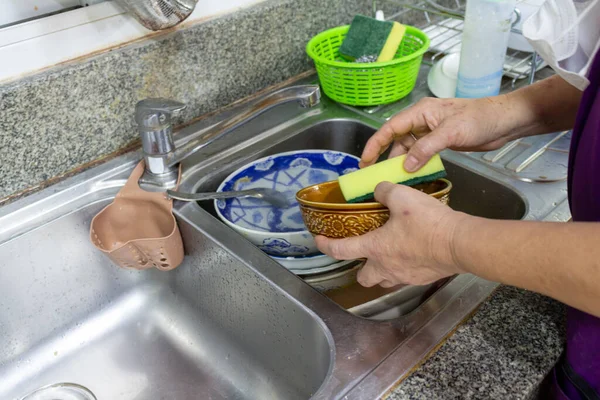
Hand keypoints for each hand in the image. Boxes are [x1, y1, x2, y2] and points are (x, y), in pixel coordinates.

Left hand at [315, 182, 466, 287]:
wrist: (459, 244)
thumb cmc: (428, 223)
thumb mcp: (402, 197)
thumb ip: (385, 191)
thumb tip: (378, 189)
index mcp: (375, 248)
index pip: (341, 250)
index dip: (326, 246)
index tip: (320, 240)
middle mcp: (386, 267)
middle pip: (363, 277)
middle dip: (358, 268)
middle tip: (362, 252)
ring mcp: (404, 276)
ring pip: (384, 280)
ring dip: (380, 270)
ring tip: (386, 254)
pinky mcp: (421, 279)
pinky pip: (404, 278)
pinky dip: (401, 269)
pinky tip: (410, 254)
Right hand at [360, 96, 514, 170]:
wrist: (505, 121)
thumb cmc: (480, 119)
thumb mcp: (451, 132)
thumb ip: (426, 148)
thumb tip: (407, 166)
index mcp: (421, 111)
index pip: (390, 128)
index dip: (375, 144)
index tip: (365, 160)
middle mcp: (422, 120)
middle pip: (396, 139)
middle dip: (384, 156)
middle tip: (373, 174)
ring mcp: (431, 131)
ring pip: (408, 148)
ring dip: (401, 162)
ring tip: (393, 179)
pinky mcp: (440, 141)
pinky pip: (420, 153)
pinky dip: (415, 164)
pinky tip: (412, 175)